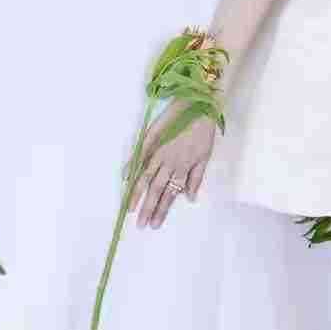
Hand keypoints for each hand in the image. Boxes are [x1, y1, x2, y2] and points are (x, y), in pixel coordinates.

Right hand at [126, 102, 216, 230]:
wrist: (198, 104)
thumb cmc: (203, 131)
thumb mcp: (205, 156)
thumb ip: (196, 178)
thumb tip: (189, 198)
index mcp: (183, 167)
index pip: (170, 194)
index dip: (162, 209)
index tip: (155, 224)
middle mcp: (169, 162)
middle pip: (157, 189)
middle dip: (148, 208)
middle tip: (141, 225)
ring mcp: (159, 150)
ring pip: (146, 176)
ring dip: (137, 193)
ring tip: (129, 209)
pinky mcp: (151, 138)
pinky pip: (139, 155)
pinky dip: (131, 167)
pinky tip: (125, 179)